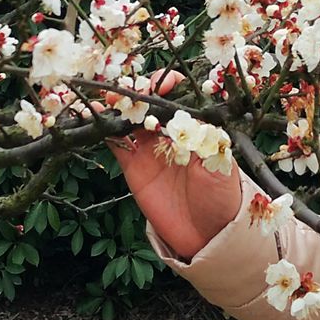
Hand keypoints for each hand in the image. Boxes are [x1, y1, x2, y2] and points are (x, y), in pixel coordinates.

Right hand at [105, 71, 241, 258]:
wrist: (208, 235)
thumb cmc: (222, 197)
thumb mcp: (219, 164)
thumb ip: (202, 140)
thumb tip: (185, 117)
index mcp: (195, 128)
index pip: (179, 97)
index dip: (169, 85)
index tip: (162, 84)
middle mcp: (171, 134)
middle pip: (150, 103)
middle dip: (139, 90)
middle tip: (129, 88)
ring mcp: (150, 149)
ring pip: (131, 118)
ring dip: (119, 104)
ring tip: (110, 97)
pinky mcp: (133, 166)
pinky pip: (117, 142)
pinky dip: (105, 128)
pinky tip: (97, 118)